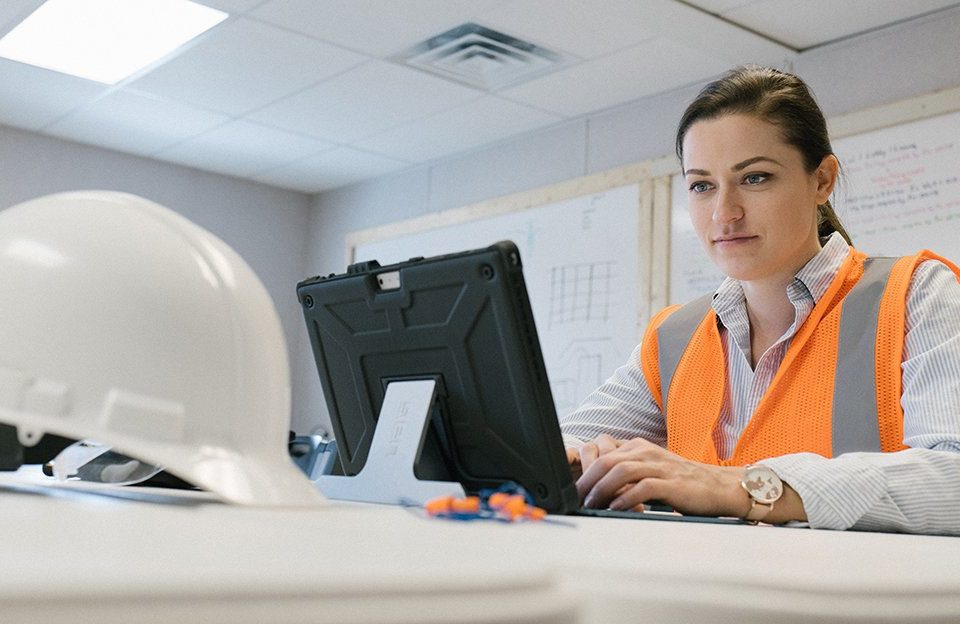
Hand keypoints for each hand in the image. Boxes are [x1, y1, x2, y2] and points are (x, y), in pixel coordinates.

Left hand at [576, 437, 749, 516]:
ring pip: (621, 471)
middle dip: (586, 480)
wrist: (719, 486)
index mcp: (639, 447)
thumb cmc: (682, 482)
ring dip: (601, 488)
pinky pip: (643, 487)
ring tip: (590, 504)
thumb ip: (627, 474)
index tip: (573, 488)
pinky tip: (615, 507)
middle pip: (606, 460)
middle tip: (575, 498)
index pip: (603, 453)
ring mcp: (659, 466)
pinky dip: (626, 498)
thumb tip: (597, 489)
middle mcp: (646, 452)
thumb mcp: (650, 470)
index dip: (584, 469)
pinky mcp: (671, 483)